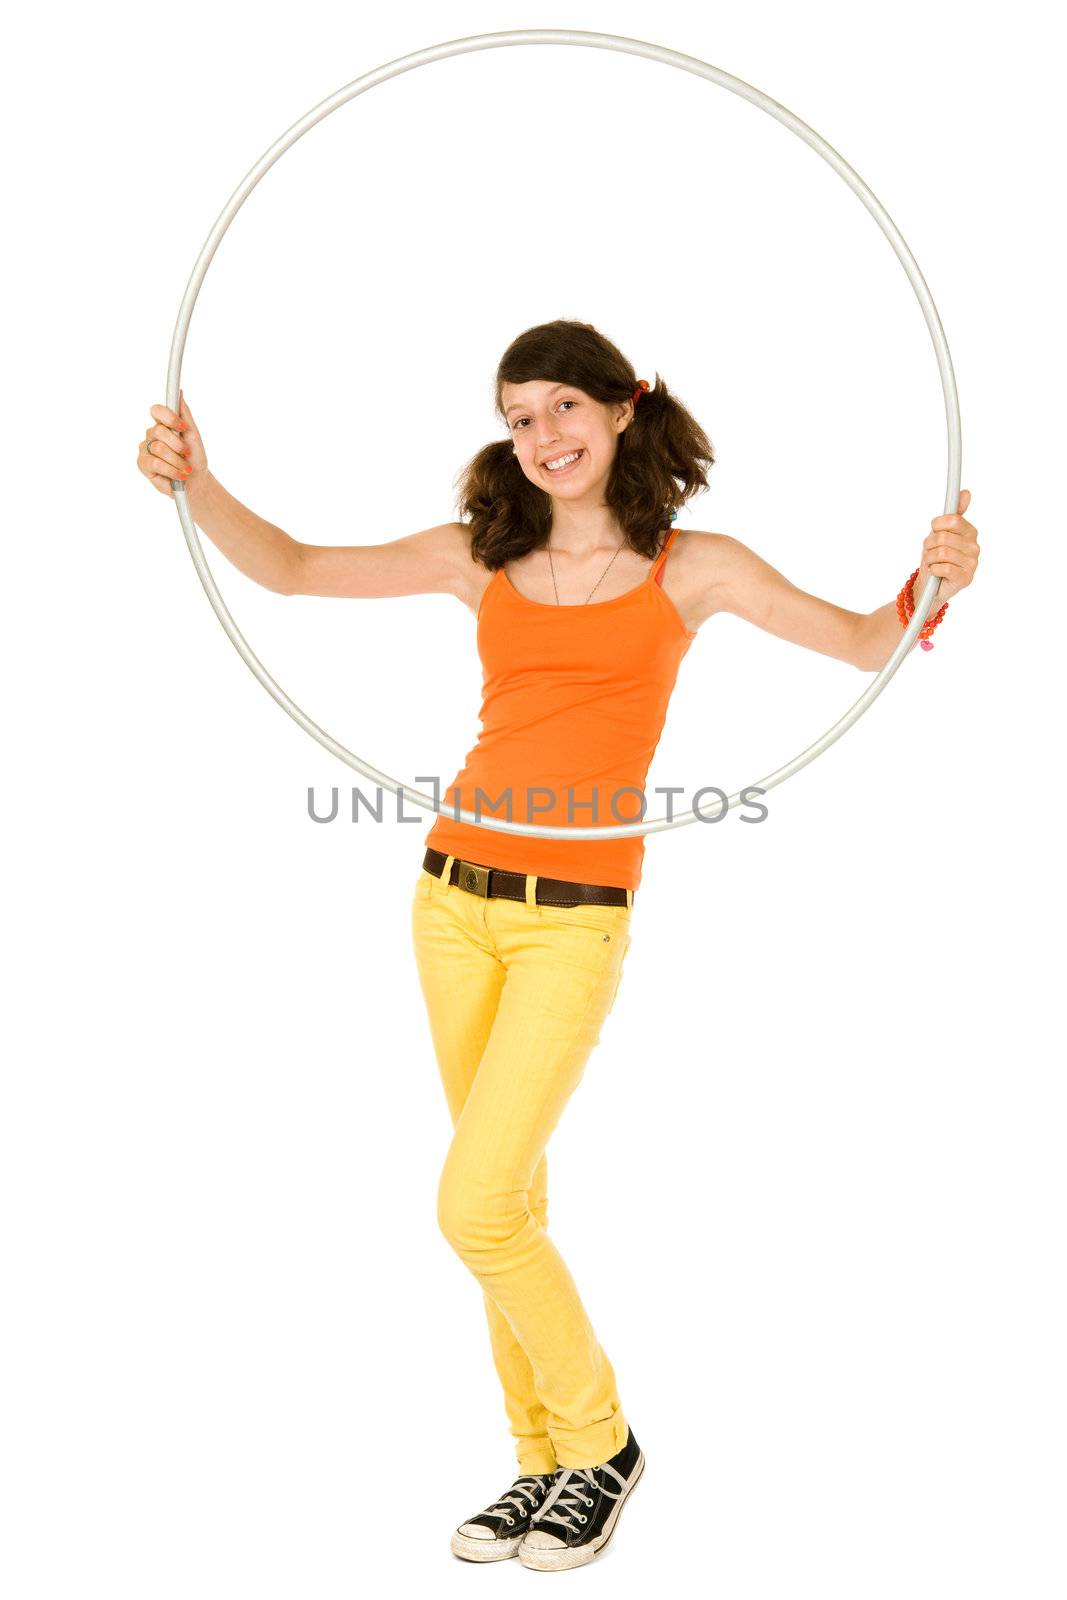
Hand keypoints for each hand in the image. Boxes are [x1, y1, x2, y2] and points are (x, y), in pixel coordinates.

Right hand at [137, 391, 208, 496]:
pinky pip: (155, 463)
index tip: (183, 427)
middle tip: (187, 454)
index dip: (169, 417)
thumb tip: (180, 393)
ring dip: (177, 461)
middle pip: (159, 431)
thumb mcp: (193, 436)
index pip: (157, 411)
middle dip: (178, 445)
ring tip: (185, 469)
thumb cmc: (194, 458)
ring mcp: (145, 448)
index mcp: (163, 424)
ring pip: (158, 448)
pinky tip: (178, 476)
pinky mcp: (142, 464)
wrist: (195, 482)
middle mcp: (152, 434)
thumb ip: (185, 415)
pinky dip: (171, 470)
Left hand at [915, 489, 978, 604]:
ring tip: (932, 562)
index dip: (937, 525)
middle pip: (944, 537)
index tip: (934, 531)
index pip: (953, 520)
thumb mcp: (940, 533)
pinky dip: (933, 569)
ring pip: (941, 552)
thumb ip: (953, 515)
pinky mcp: (966, 578)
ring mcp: (972, 563)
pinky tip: (936, 572)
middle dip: (929, 544)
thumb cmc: (935, 558)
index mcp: (970, 533)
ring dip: (929, 558)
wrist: (930, 586)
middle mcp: (974, 547)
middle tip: (930, 552)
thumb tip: (966, 492)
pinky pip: (943, 567)